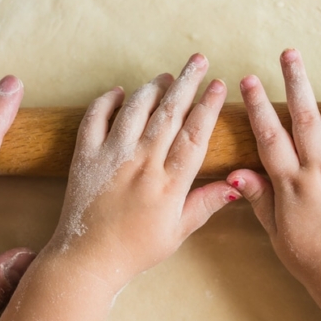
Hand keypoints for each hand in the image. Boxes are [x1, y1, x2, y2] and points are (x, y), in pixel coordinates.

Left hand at [45, 53, 236, 287]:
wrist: (86, 260)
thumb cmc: (135, 250)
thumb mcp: (177, 232)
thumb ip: (205, 204)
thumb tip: (235, 184)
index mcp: (168, 184)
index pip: (194, 135)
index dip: (208, 107)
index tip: (218, 85)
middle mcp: (141, 165)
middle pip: (168, 113)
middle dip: (186, 82)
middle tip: (198, 60)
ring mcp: (111, 158)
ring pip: (135, 110)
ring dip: (152, 88)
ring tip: (166, 76)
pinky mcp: (85, 157)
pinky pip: (95, 119)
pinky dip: (106, 101)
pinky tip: (118, 92)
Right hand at [229, 50, 320, 320]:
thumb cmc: (313, 262)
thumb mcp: (277, 234)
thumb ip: (259, 200)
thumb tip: (234, 173)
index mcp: (293, 185)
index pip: (271, 136)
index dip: (258, 106)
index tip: (249, 79)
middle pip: (306, 117)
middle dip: (296, 81)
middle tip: (289, 52)